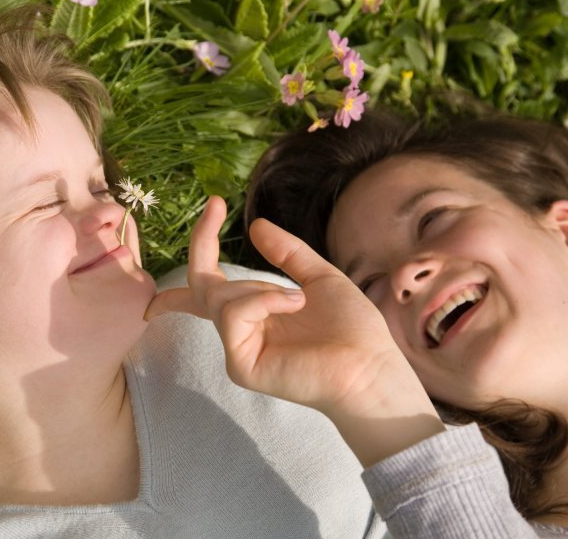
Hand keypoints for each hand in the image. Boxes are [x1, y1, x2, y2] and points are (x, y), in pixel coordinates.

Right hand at [146, 196, 443, 464]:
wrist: (371, 366)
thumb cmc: (352, 329)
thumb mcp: (319, 278)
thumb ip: (287, 253)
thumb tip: (255, 224)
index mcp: (255, 312)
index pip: (213, 280)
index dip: (205, 244)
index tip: (215, 205)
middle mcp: (240, 330)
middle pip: (200, 284)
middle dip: (202, 243)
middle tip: (215, 205)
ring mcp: (238, 349)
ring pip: (220, 297)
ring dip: (259, 287)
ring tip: (300, 299)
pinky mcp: (241, 365)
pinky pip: (234, 315)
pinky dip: (263, 301)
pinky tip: (296, 304)